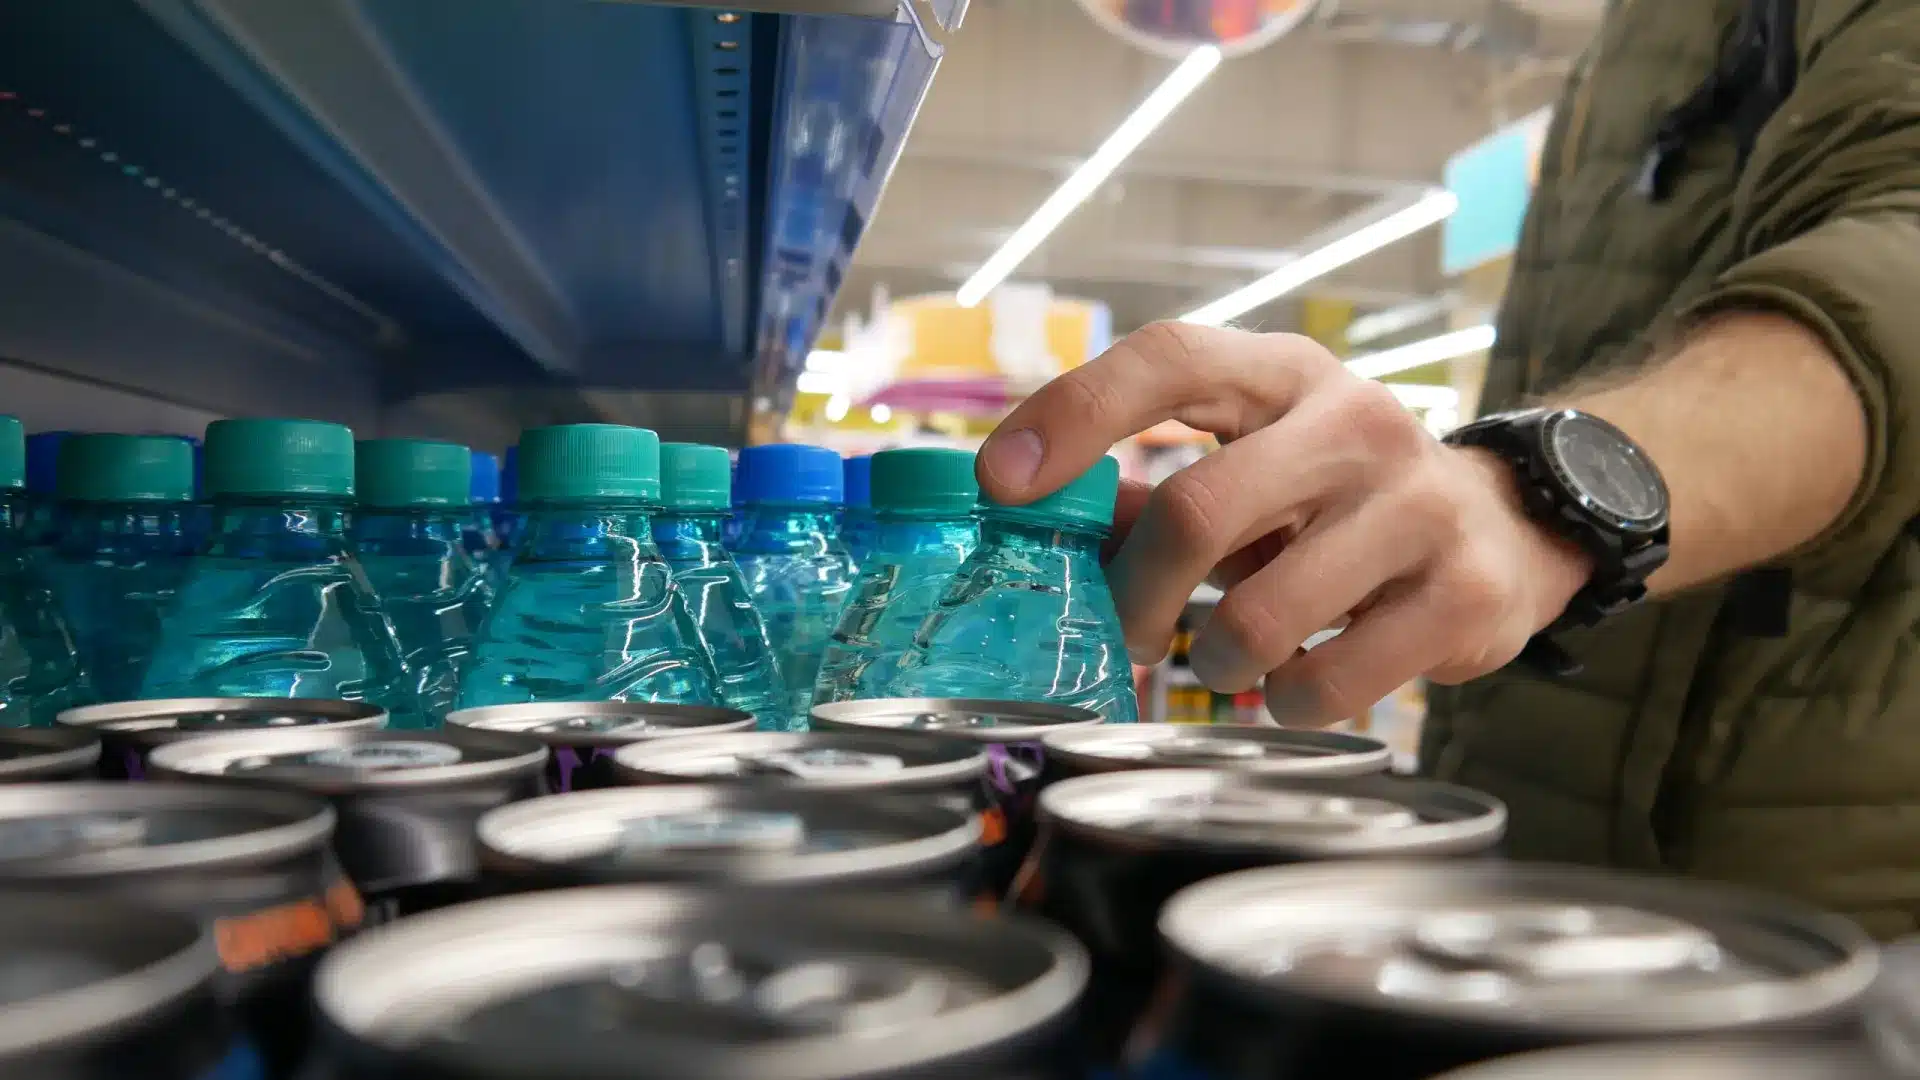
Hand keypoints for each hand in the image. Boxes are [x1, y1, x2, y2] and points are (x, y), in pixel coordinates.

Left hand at [976, 322, 1593, 724]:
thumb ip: (1150, 492)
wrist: (1509, 531)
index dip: (1073, 414)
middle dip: (1134, 596)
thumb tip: (1025, 521)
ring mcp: (1416, 507)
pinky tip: (1305, 678)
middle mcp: (1355, 423)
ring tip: (1233, 654)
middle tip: (1120, 637)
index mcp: (1285, 376)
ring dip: (1217, 659)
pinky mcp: (1460, 596)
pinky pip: (1327, 684)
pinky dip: (1288, 701)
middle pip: (1199, 509)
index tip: (1000, 482)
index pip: (1169, 359)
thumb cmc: (1339, 499)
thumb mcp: (1256, 465)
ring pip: (1260, 618)